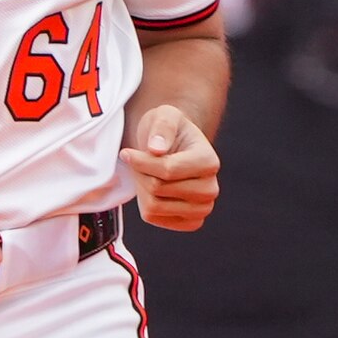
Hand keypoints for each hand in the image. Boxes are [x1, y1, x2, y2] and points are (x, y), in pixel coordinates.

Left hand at [119, 104, 220, 230]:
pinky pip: (154, 217)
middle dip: (141, 173)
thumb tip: (157, 149)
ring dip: (141, 188)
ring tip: (147, 173)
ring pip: (154, 206)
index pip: (168, 170)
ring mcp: (202, 209)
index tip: (126, 152)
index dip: (141, 161)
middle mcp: (211, 189)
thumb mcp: (164, 115)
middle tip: (140, 161)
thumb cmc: (167, 130)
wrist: (172, 147)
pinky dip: (145, 202)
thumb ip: (162, 127)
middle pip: (158, 188)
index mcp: (209, 162)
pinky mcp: (190, 222)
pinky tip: (152, 188)